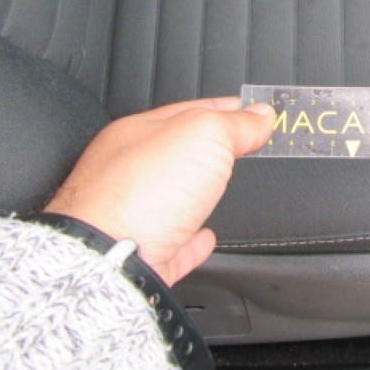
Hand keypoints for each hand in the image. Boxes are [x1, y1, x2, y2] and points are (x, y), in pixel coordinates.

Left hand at [44, 97, 274, 285]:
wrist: (109, 261)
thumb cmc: (141, 191)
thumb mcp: (204, 134)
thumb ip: (235, 123)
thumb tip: (260, 115)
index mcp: (138, 133)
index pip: (190, 110)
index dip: (226, 108)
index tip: (253, 110)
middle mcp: (126, 172)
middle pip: (174, 153)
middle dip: (206, 149)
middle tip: (238, 144)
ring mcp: (130, 216)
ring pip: (169, 197)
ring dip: (197, 191)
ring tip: (220, 186)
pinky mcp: (141, 258)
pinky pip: (172, 243)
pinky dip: (192, 239)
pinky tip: (205, 237)